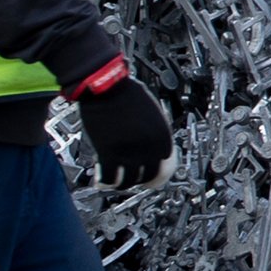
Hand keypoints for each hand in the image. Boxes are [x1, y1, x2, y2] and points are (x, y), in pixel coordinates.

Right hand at [72, 59, 175, 189]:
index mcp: (162, 136)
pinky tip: (103, 180)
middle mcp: (148, 147)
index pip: (168, 167)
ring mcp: (128, 151)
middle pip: (149, 177)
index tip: (153, 177)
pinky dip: (106, 181)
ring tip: (118, 182)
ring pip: (128, 180)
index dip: (160, 175)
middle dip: (143, 182)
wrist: (106, 86)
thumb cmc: (127, 93)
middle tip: (137, 182)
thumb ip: (154, 132)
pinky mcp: (107, 152)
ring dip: (123, 184)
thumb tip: (154, 145)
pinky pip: (108, 176)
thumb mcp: (153, 113)